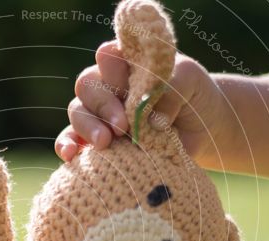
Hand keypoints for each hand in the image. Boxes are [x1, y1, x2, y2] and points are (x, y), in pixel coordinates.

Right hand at [55, 40, 231, 165]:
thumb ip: (169, 90)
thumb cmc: (192, 94)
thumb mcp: (189, 81)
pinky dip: (68, 145)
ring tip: (105, 143)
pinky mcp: (96, 140)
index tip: (130, 91)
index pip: (107, 56)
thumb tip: (152, 121)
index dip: (114, 72)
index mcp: (126, 61)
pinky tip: (70, 154)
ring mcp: (98, 112)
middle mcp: (107, 84)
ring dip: (87, 127)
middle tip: (121, 127)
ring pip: (77, 112)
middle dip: (102, 106)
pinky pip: (71, 139)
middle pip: (88, 86)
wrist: (200, 127)